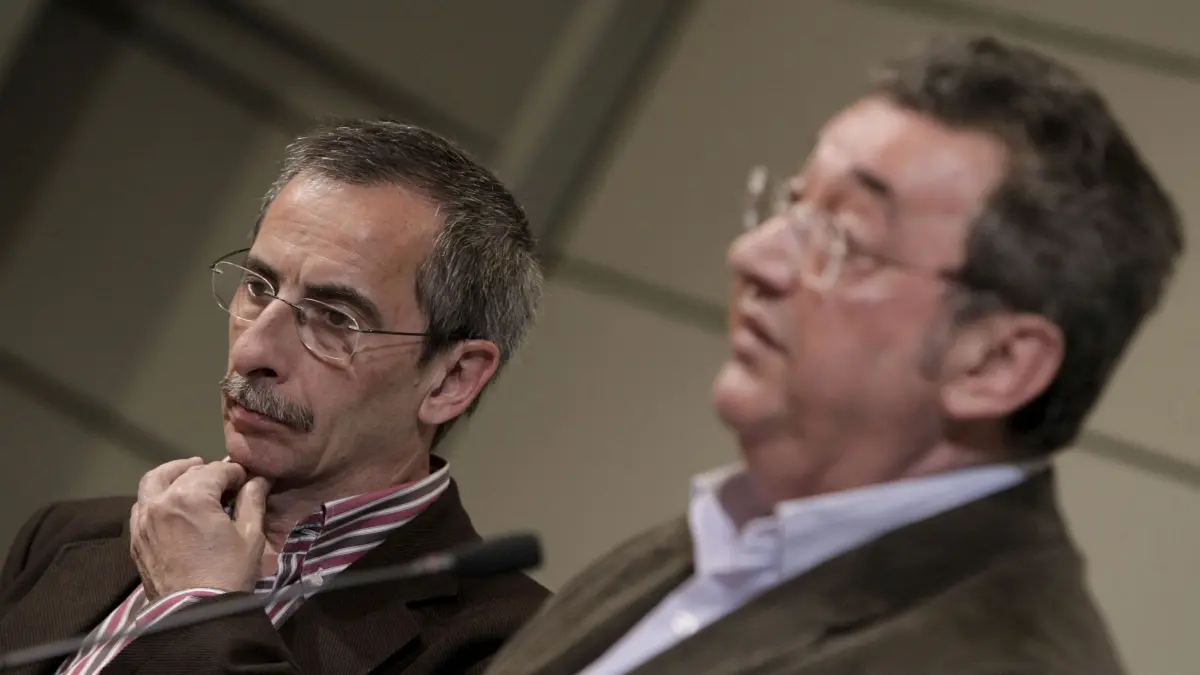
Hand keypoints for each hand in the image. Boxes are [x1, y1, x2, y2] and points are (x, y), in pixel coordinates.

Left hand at [130, 458, 271, 600]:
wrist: (196, 614)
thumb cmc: (228, 573)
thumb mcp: (250, 535)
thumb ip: (252, 501)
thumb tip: (257, 480)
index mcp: (190, 497)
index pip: (216, 470)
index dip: (236, 472)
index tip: (248, 481)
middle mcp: (160, 502)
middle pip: (184, 471)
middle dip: (207, 471)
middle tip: (225, 483)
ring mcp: (143, 521)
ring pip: (154, 482)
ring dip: (174, 476)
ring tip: (192, 481)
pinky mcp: (136, 539)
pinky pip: (142, 506)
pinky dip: (157, 498)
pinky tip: (172, 506)